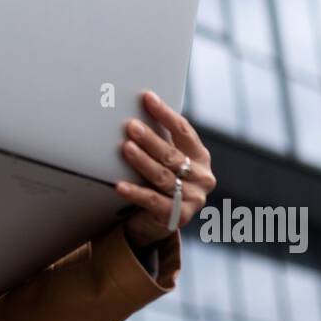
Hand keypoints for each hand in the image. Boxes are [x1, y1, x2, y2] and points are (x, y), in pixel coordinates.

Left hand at [115, 90, 215, 248]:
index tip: (147, 98)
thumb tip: (133, 112)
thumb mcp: (165, 160)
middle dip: (150, 139)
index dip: (165, 114)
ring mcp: (192, 198)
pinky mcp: (178, 216)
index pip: (183, 131)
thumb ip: (159, 141)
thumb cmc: (159, 182)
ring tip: (126, 148)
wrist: (158, 222)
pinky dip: (135, 192)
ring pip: (162, 176)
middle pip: (172, 154)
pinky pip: (152, 201)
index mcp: (200, 157)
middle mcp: (201, 177)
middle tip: (131, 126)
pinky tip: (119, 185)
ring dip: (143, 161)